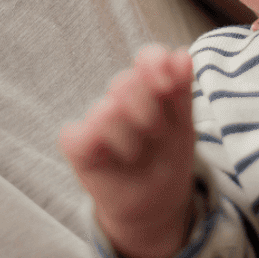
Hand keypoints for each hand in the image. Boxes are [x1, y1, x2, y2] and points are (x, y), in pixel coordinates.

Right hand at [59, 44, 195, 257]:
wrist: (156, 203)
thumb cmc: (168, 158)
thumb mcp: (184, 125)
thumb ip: (180, 88)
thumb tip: (181, 54)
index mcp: (147, 85)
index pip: (147, 58)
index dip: (154, 65)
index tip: (167, 86)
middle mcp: (119, 97)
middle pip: (125, 83)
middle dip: (149, 112)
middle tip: (158, 135)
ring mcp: (95, 119)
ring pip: (104, 111)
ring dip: (130, 138)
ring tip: (138, 154)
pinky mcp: (76, 145)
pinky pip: (75, 135)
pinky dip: (95, 146)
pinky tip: (112, 158)